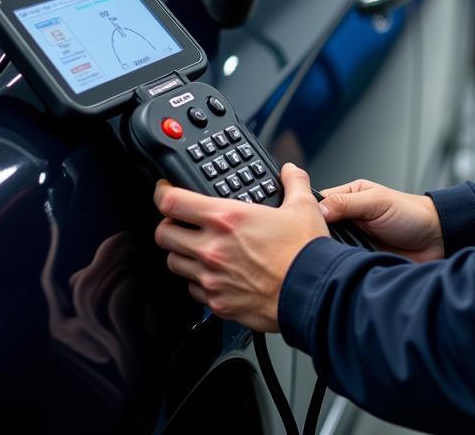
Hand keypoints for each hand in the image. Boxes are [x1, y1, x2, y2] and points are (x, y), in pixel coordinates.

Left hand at [153, 164, 328, 330]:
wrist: (312, 293)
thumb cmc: (305, 252)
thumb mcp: (303, 205)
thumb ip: (293, 182)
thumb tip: (290, 171)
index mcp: (227, 218)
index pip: (173, 202)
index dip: (162, 192)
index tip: (165, 190)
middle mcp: (212, 248)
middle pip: (164, 234)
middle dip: (168, 224)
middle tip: (179, 221)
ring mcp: (212, 278)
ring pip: (174, 263)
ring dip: (181, 253)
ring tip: (195, 248)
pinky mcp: (217, 304)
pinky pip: (192, 290)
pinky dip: (197, 281)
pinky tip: (213, 274)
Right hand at [318, 179, 444, 262]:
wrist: (435, 240)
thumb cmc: (411, 214)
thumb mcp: (377, 202)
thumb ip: (347, 203)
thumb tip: (318, 208)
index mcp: (349, 196)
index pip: (318, 203)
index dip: (308, 214)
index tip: (300, 224)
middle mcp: (348, 218)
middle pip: (319, 229)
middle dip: (316, 237)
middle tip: (311, 246)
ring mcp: (352, 240)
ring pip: (328, 249)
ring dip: (328, 254)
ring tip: (325, 260)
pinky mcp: (358, 259)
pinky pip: (342, 265)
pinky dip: (340, 267)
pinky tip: (338, 270)